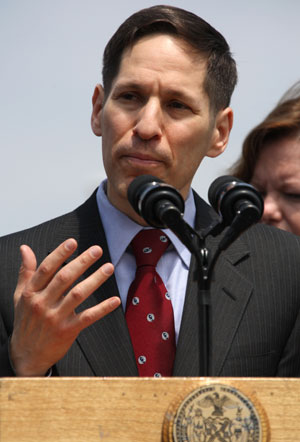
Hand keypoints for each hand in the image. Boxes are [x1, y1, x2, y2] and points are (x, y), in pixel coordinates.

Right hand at [10, 238, 119, 375]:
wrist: (25, 355)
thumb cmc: (26, 321)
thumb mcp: (20, 296)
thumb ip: (26, 272)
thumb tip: (25, 249)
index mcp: (31, 293)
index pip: (46, 269)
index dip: (60, 254)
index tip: (73, 242)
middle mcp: (42, 304)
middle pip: (64, 278)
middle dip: (82, 262)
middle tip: (97, 250)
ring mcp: (55, 318)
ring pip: (78, 295)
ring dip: (95, 280)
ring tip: (109, 267)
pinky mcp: (67, 331)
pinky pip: (87, 317)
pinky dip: (102, 309)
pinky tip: (115, 300)